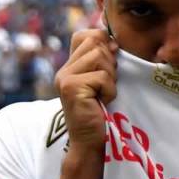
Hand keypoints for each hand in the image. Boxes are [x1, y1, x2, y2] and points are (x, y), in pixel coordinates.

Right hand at [54, 30, 117, 149]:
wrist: (89, 142)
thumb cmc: (100, 112)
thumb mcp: (102, 82)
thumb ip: (103, 61)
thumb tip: (114, 42)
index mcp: (69, 66)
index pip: (86, 35)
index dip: (102, 43)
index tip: (108, 65)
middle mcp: (64, 70)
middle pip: (95, 42)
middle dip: (109, 62)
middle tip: (105, 84)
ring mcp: (65, 78)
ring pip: (100, 57)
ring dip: (110, 77)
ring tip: (102, 94)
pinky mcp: (71, 88)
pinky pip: (102, 77)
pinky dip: (109, 90)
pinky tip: (101, 102)